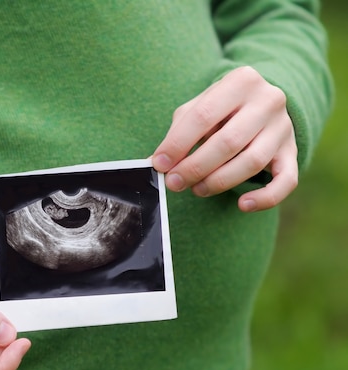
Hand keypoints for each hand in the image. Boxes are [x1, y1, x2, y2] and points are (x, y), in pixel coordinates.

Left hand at [152, 66, 297, 211]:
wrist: (260, 103)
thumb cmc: (220, 109)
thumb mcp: (198, 107)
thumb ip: (178, 131)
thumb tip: (159, 162)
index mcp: (241, 81)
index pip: (203, 116)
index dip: (178, 144)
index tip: (160, 164)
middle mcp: (268, 100)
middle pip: (228, 142)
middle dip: (196, 167)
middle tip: (175, 183)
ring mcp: (283, 127)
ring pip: (252, 162)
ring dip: (219, 182)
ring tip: (197, 189)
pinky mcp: (292, 152)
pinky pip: (286, 181)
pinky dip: (265, 198)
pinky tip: (243, 204)